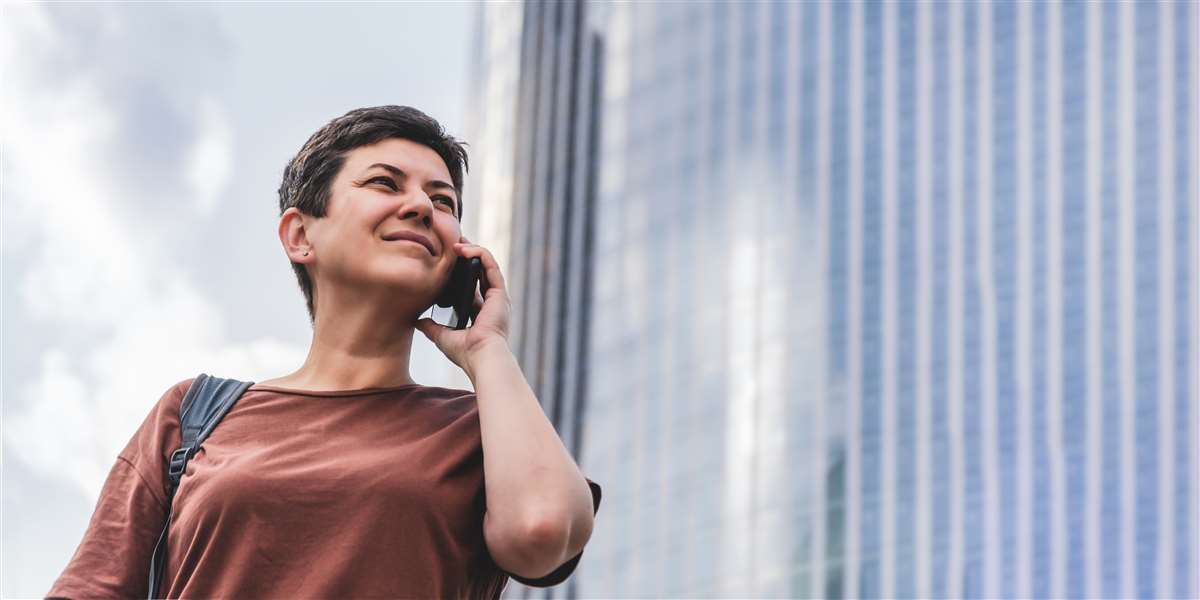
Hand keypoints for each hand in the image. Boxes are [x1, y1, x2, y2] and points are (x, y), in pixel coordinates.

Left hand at [415, 236, 511, 372]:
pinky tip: (464, 248)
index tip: (446, 259)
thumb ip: (431, 327)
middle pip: (480, 270)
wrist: (481, 358)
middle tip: (451, 242)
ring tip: (455, 241)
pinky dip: (478, 253)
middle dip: (466, 254)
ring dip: (471, 249)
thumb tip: (417, 321)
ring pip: (486, 263)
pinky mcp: (500, 292)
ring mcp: (498, 296)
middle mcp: (492, 302)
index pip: (472, 284)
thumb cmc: (465, 353)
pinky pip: (490, 265)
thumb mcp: (442, 336)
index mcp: (481, 312)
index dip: (460, 270)